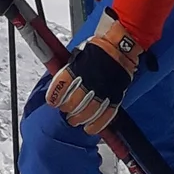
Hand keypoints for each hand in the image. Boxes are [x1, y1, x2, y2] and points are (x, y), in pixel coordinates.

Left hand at [45, 11, 141, 135]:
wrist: (121, 45)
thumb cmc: (99, 48)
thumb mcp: (79, 54)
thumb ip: (70, 68)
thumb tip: (61, 81)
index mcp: (77, 68)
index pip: (61, 86)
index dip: (55, 96)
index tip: (53, 102)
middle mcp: (89, 80)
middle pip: (74, 102)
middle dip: (67, 110)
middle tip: (66, 112)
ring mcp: (103, 89)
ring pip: (88, 111)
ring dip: (79, 118)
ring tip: (75, 121)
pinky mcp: (115, 95)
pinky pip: (106, 114)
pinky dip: (97, 124)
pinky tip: (90, 129)